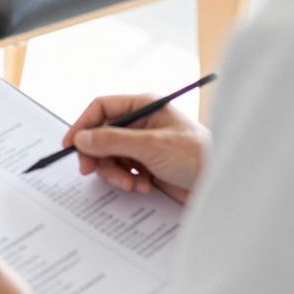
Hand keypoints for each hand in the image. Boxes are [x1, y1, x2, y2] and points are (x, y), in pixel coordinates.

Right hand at [62, 94, 209, 202]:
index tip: (70, 145)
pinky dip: (127, 181)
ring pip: (109, 156)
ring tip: (131, 184)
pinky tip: (144, 187)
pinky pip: (122, 171)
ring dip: (115, 173)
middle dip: (99, 156)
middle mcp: (141, 124)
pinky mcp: (147, 166)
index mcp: (144, 107)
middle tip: (92, 171)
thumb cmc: (198, 156)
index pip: (101, 108)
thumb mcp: (151, 146)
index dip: (83, 125)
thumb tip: (81, 139)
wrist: (222, 186)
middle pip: (101, 135)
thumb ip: (112, 141)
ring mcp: (143, 146)